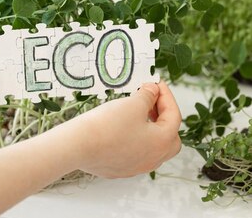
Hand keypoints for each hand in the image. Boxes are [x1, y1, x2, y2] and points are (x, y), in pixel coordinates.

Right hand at [64, 81, 181, 177]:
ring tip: (136, 112)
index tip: (156, 83)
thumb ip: (148, 95)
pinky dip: (133, 138)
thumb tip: (153, 91)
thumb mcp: (133, 103)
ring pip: (152, 146)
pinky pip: (134, 152)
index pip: (174, 115)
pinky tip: (121, 127)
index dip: (166, 95)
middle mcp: (154, 159)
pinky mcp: (120, 169)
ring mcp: (137, 167)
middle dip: (163, 117)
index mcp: (163, 142)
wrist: (77, 146)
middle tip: (151, 101)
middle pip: (169, 136)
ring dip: (149, 128)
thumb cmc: (108, 125)